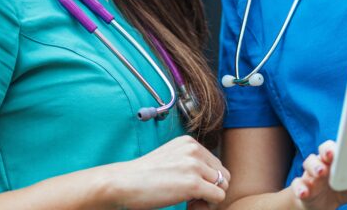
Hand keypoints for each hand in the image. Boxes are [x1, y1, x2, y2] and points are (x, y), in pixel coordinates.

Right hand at [105, 135, 229, 209]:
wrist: (123, 182)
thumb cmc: (143, 175)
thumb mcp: (170, 157)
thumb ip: (190, 160)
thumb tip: (214, 178)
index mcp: (189, 142)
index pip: (215, 163)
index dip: (206, 179)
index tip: (188, 185)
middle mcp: (194, 150)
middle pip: (222, 174)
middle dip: (211, 187)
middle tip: (192, 195)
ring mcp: (194, 166)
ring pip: (222, 186)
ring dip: (209, 196)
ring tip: (190, 199)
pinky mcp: (193, 184)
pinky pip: (218, 197)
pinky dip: (207, 204)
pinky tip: (189, 203)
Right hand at [291, 140, 346, 209]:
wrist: (321, 206)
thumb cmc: (342, 192)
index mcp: (335, 162)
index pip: (333, 148)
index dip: (334, 147)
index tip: (338, 150)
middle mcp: (321, 164)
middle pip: (320, 152)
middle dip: (325, 152)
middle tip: (330, 156)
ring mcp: (310, 175)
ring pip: (308, 164)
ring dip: (314, 167)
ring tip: (321, 174)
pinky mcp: (302, 188)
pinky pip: (297, 185)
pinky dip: (300, 188)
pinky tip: (305, 192)